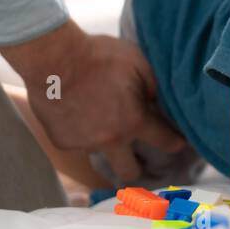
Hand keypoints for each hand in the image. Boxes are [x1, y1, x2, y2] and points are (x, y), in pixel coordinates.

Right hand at [0, 20, 185, 163]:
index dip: (175, 142)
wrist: (52, 57)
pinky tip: (78, 113)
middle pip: (130, 172)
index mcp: (134, 121)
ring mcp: (84, 144)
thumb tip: (156, 101)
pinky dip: (81, 133)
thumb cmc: (99, 55)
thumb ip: (153, 87)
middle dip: (137, 167)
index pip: (165, 142)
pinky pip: (77, 143)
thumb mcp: (138, 63)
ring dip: (105, 143)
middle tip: (138, 155)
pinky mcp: (62, 142)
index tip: (177, 143)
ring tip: (100, 121)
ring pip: (101, 154)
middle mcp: (111, 139)